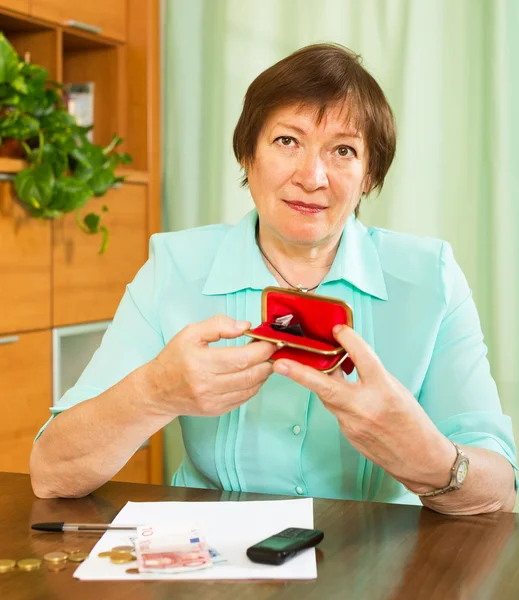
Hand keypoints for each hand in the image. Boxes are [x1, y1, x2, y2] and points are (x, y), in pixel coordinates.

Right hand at [146, 315, 275, 417]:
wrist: (157, 391)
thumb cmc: (174, 358)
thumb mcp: (191, 333)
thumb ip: (218, 324)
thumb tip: (245, 326)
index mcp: (200, 363)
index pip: (242, 358)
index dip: (262, 349)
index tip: (270, 340)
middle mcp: (207, 385)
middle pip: (250, 374)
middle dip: (267, 361)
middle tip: (272, 350)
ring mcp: (213, 401)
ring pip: (251, 388)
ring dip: (264, 374)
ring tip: (265, 361)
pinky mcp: (217, 411)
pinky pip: (244, 398)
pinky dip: (254, 385)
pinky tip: (253, 374)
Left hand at [272, 325, 454, 491]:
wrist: (418, 458)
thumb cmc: (411, 421)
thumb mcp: (396, 389)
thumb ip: (370, 373)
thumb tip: (347, 357)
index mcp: (384, 391)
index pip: (363, 358)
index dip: (349, 340)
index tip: (338, 329)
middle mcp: (365, 407)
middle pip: (326, 385)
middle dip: (299, 374)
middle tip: (280, 363)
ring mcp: (353, 424)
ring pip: (327, 396)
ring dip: (318, 380)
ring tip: (310, 364)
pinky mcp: (347, 433)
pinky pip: (335, 409)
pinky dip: (334, 397)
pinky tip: (339, 391)